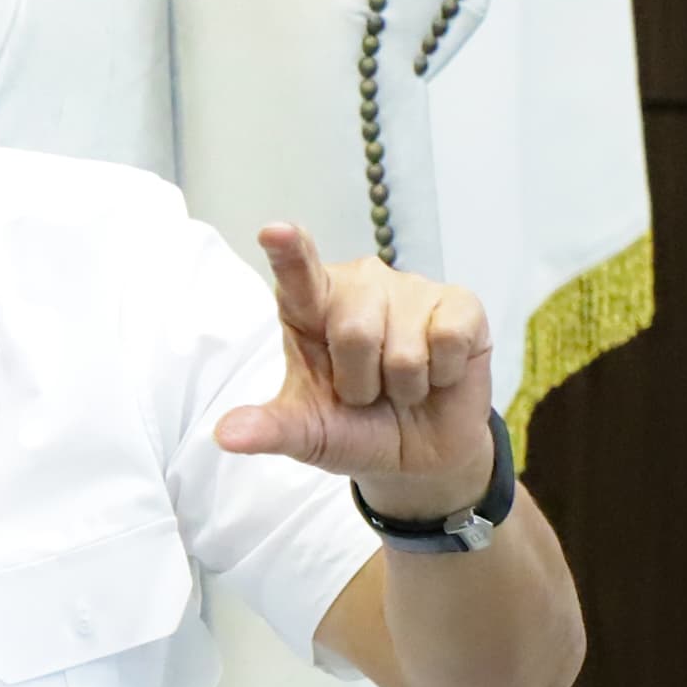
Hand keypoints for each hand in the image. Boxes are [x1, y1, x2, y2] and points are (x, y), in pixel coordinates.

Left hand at [214, 224, 495, 523]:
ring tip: (402, 385)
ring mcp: (411, 287)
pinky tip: (438, 373)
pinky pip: (447, 339)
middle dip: (361, 383)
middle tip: (367, 392)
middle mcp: (359, 283)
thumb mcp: (307, 434)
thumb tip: (226, 436)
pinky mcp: (460, 303)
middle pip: (354, 331)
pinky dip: (441, 374)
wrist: (419, 454)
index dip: (288, 252)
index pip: (297, 275)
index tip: (275, 232)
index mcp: (309, 305)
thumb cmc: (354, 428)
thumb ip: (270, 430)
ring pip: (402, 346)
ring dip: (402, 385)